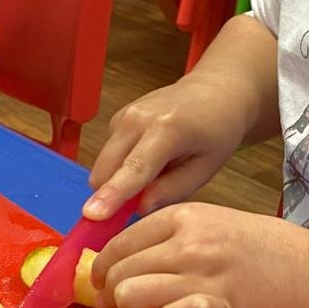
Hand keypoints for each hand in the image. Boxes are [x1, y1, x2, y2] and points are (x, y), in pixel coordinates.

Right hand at [84, 73, 255, 220]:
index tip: (92, 214)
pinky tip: (150, 159)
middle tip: (141, 205)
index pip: (133, 169)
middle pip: (105, 171)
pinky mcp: (116, 119)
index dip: (112, 194)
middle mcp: (137, 118)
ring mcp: (123, 115)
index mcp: (166, 129)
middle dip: (113, 195)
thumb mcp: (205, 168)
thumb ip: (171, 191)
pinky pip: (108, 156)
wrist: (214, 93)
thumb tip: (139, 208)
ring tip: (157, 173)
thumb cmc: (216, 130)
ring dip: (119, 180)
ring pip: (103, 166)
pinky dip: (122, 167)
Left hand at [90, 203, 308, 307]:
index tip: (104, 288)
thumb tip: (114, 266)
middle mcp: (189, 243)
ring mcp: (204, 276)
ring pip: (131, 295)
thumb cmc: (257, 252)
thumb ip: (167, 239)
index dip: (102, 272)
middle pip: (118, 273)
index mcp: (183, 217)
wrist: (308, 274)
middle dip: (113, 297)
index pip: (118, 245)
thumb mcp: (210, 225)